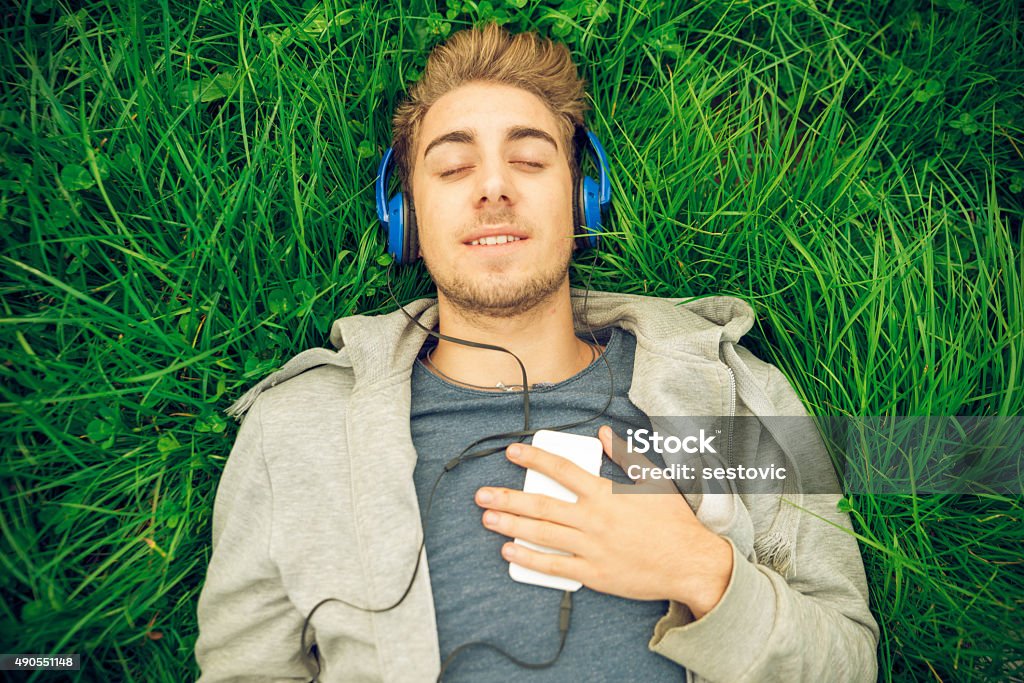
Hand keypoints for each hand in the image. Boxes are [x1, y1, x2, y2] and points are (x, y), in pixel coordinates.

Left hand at [475, 425, 733, 616]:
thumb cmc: (673, 522)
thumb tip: (603, 434)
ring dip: (511, 525)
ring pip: (542, 534)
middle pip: (541, 504)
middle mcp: (594, 519)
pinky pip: (554, 565)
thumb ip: (625, 456)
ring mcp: (591, 548)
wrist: (690, 563)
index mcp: (606, 493)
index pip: (562, 469)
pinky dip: (530, 558)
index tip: (512, 451)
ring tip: (488, 519)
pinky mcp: (593, 574)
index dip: (534, 458)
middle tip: (482, 495)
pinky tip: (510, 551)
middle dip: (507, 497)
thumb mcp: (653, 480)